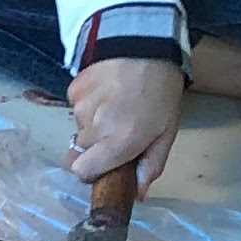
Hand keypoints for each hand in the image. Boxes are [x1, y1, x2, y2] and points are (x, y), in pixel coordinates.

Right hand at [64, 58, 182, 187]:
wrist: (144, 45)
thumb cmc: (161, 93)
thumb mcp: (167, 133)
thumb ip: (151, 165)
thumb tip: (137, 195)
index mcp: (118, 142)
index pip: (81, 172)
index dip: (92, 172)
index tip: (105, 166)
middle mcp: (93, 128)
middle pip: (78, 152)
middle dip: (94, 149)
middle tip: (116, 134)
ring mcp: (80, 107)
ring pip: (78, 129)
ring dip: (92, 125)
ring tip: (115, 107)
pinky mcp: (73, 89)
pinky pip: (76, 108)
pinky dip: (88, 106)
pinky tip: (106, 93)